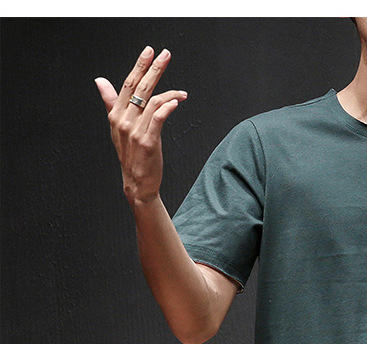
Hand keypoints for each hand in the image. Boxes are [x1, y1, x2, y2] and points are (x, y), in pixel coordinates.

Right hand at [95, 45, 187, 204]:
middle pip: (140, 88)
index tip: (149, 51)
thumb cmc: (130, 155)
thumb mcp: (117, 127)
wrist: (136, 182)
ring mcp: (135, 131)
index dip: (139, 66)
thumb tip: (100, 80)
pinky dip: (167, 108)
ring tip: (182, 92)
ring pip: (152, 102)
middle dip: (154, 69)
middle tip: (166, 54)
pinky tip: (176, 101)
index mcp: (116, 114)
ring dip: (170, 92)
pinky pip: (158, 119)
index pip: (127, 84)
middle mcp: (124, 120)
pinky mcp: (148, 142)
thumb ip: (111, 102)